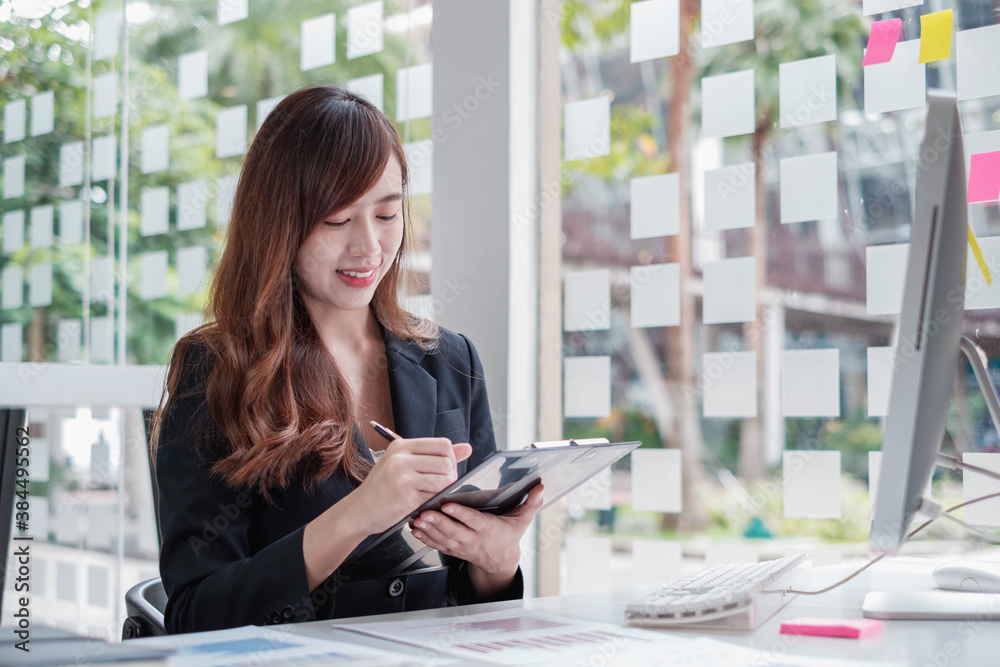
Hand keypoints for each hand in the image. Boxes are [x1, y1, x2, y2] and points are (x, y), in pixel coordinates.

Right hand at [352, 438, 472, 534]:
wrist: (359, 511)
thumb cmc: (383, 488)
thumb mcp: (404, 465)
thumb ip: (436, 455)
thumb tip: (467, 448)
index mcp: (401, 446)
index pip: (443, 444)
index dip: (450, 459)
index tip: (443, 470)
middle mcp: (401, 457)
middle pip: (447, 461)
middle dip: (449, 476)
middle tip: (436, 486)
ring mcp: (402, 475)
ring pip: (445, 478)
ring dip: (442, 490)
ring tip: (427, 494)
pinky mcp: (406, 494)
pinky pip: (434, 495)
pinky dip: (432, 501)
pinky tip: (419, 503)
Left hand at [410, 483, 544, 596]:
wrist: (501, 561)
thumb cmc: (509, 534)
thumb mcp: (523, 519)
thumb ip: (531, 502)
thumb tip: (541, 486)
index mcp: (490, 529)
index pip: (474, 521)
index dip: (461, 514)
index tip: (448, 505)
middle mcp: (475, 540)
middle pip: (454, 531)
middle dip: (438, 522)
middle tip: (425, 512)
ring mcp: (463, 547)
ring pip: (443, 539)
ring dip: (429, 530)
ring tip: (417, 519)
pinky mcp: (454, 551)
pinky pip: (438, 546)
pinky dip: (425, 539)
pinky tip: (416, 530)